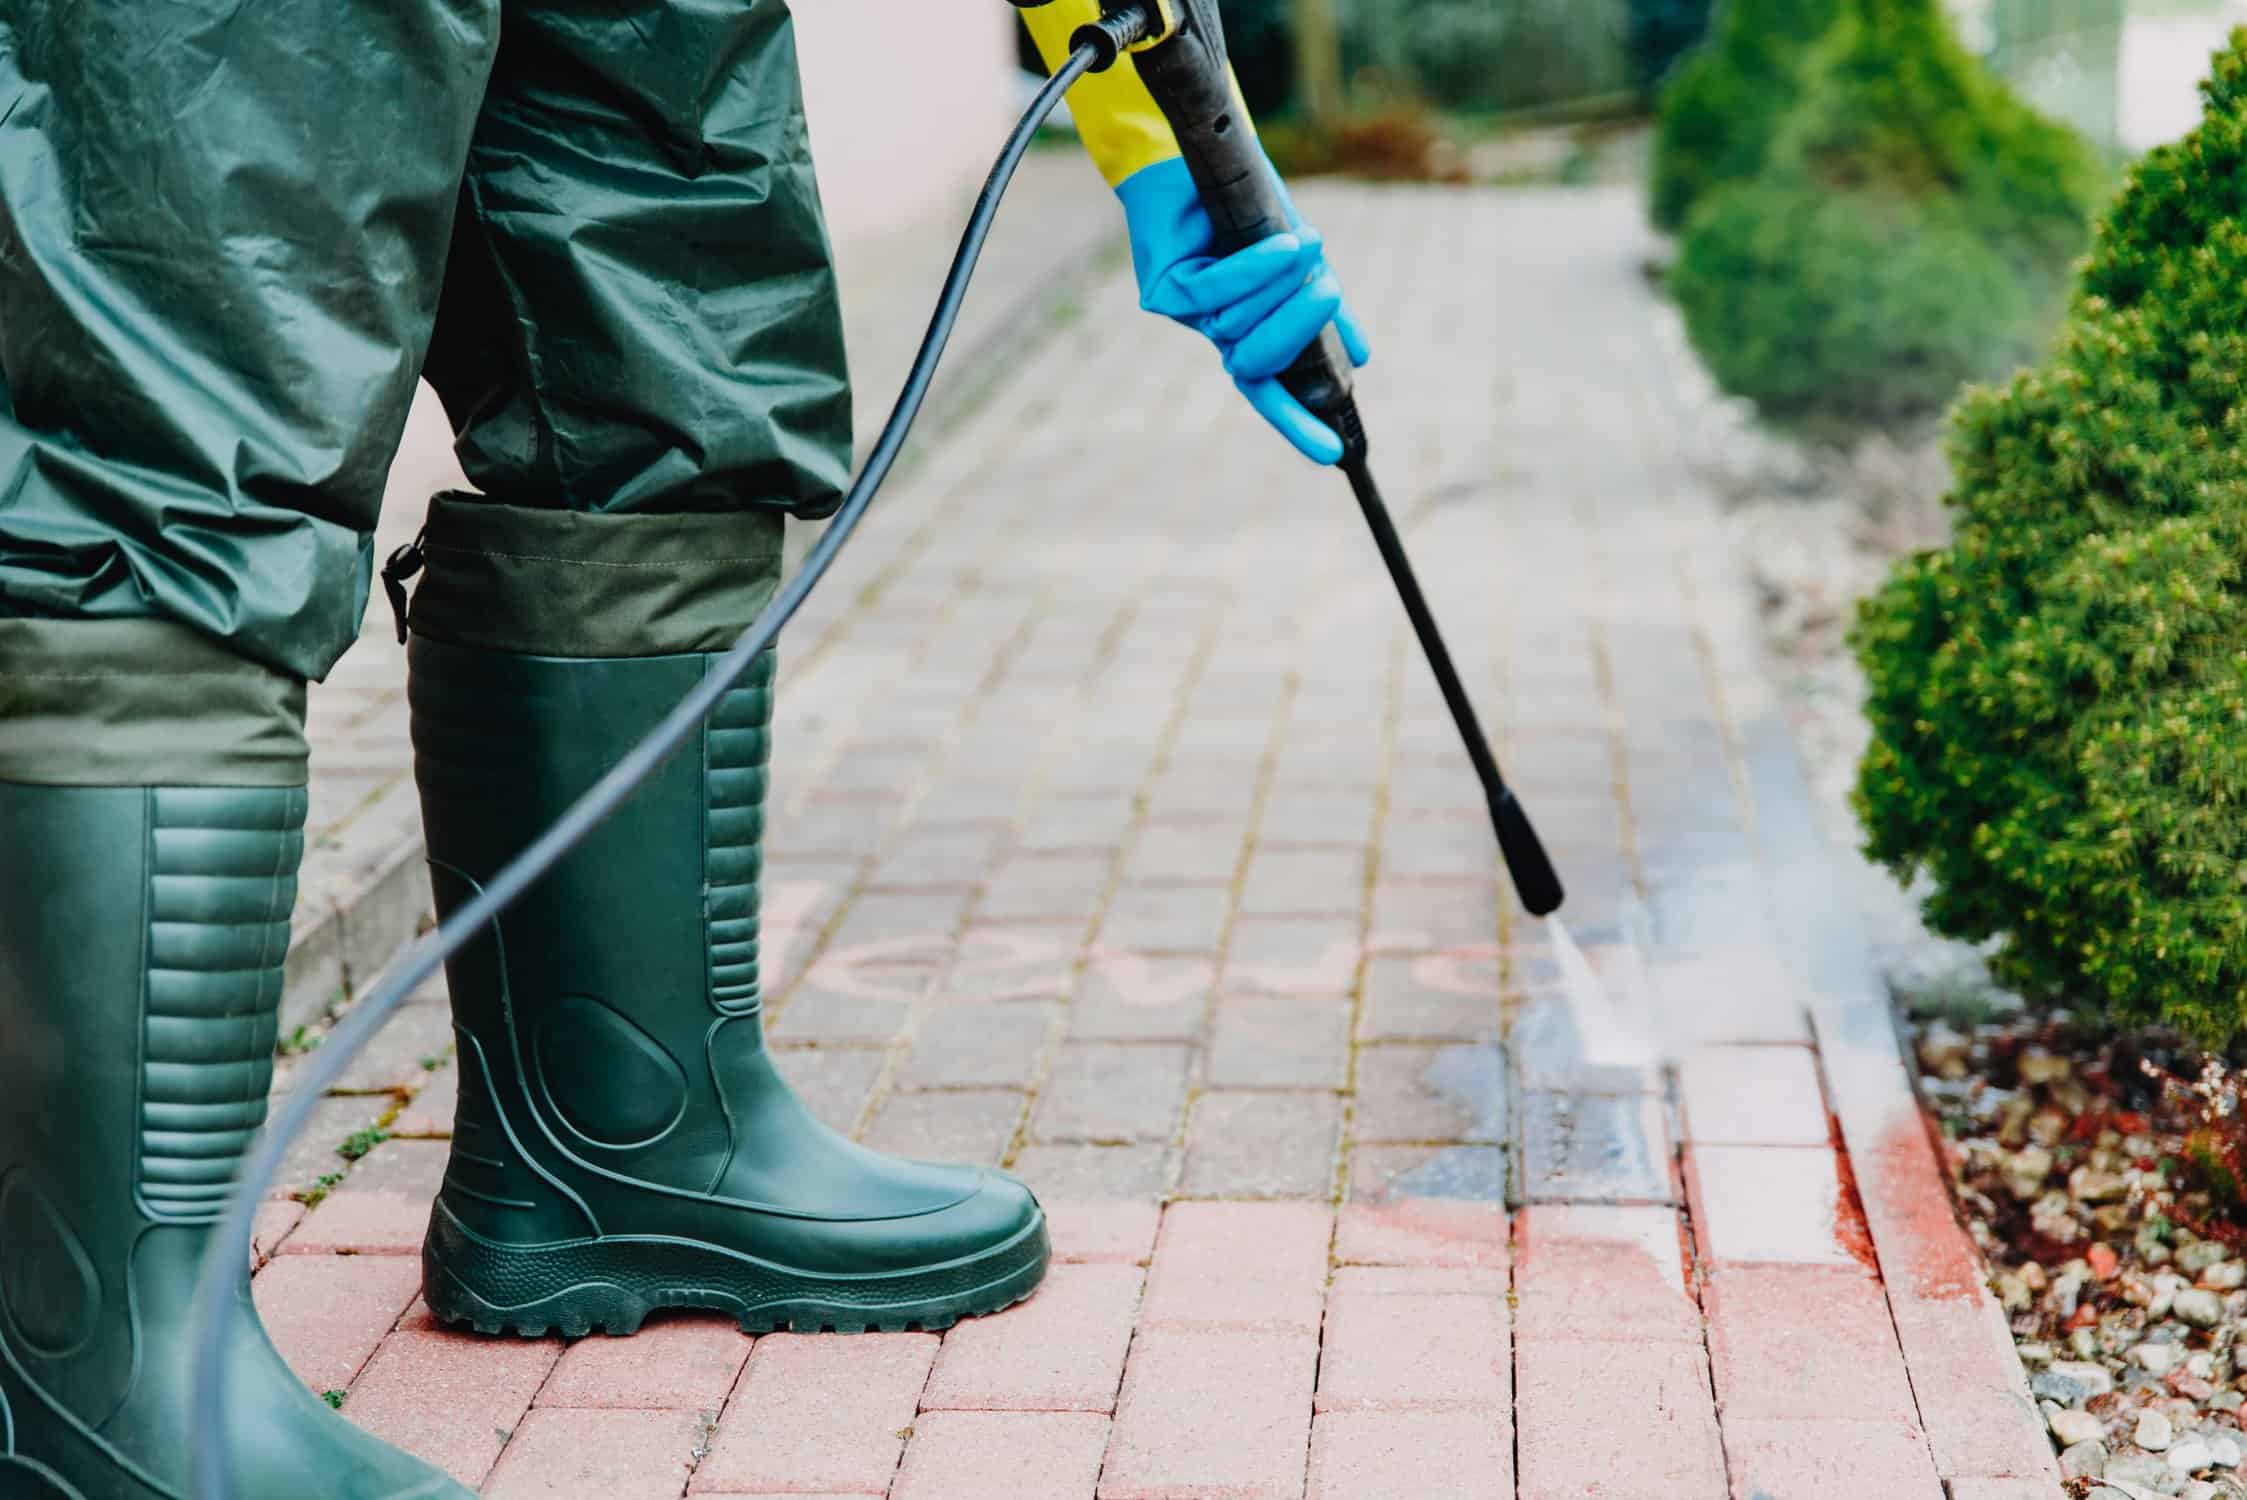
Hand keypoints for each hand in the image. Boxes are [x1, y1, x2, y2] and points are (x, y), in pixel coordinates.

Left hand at [1115, 154, 1370, 463]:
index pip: (1271, 391)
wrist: (1201, 158)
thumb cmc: (1249, 206)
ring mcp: (1188, 314)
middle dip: (1298, 330)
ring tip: (1304, 241)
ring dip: (1278, 283)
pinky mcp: (1167, 289)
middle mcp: (1217, 330)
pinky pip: (1217, 292)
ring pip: (1239, 323)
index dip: (1298, 424)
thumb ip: (1323, 309)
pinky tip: (1281, 244)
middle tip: (1329, 290)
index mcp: (1249, 331)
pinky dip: (1254, 270)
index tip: (1334, 453)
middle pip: (1258, 362)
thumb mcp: (1301, 262)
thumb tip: (1361, 359)